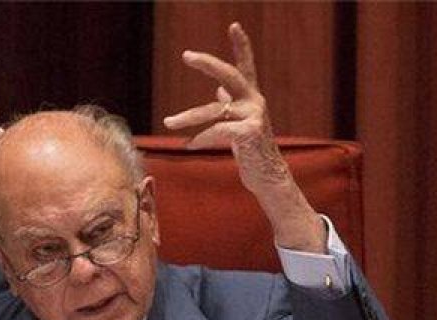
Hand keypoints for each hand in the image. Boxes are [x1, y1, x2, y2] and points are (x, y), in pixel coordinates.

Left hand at [163, 22, 323, 252]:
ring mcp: (254, 116)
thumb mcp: (238, 122)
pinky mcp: (251, 133)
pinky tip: (189, 146)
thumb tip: (219, 89)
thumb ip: (230, 103)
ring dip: (188, 117)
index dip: (241, 45)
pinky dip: (200, 138)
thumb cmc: (250, 149)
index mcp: (251, 96)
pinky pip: (218, 131)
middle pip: (229, 74)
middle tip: (186, 55)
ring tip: (169, 123)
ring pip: (214, 110)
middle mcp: (255, 101)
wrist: (268, 177)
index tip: (234, 25)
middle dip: (207, 63)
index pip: (245, 65)